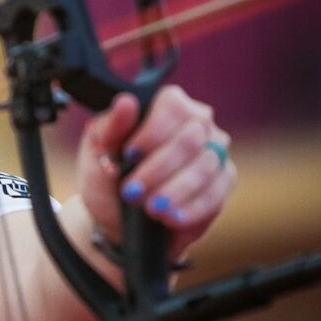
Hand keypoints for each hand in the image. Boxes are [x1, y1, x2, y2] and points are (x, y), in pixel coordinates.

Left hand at [77, 85, 236, 261]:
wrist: (117, 215)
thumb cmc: (107, 174)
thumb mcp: (98, 151)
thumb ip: (111, 127)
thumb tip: (126, 102)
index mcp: (167, 105)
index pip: (173, 106)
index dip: (152, 132)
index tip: (129, 156)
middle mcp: (198, 123)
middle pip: (190, 139)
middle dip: (158, 169)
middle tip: (132, 192)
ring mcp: (215, 152)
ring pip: (205, 167)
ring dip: (174, 191)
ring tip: (150, 209)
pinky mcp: (223, 182)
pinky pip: (215, 194)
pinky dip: (190, 208)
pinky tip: (170, 218)